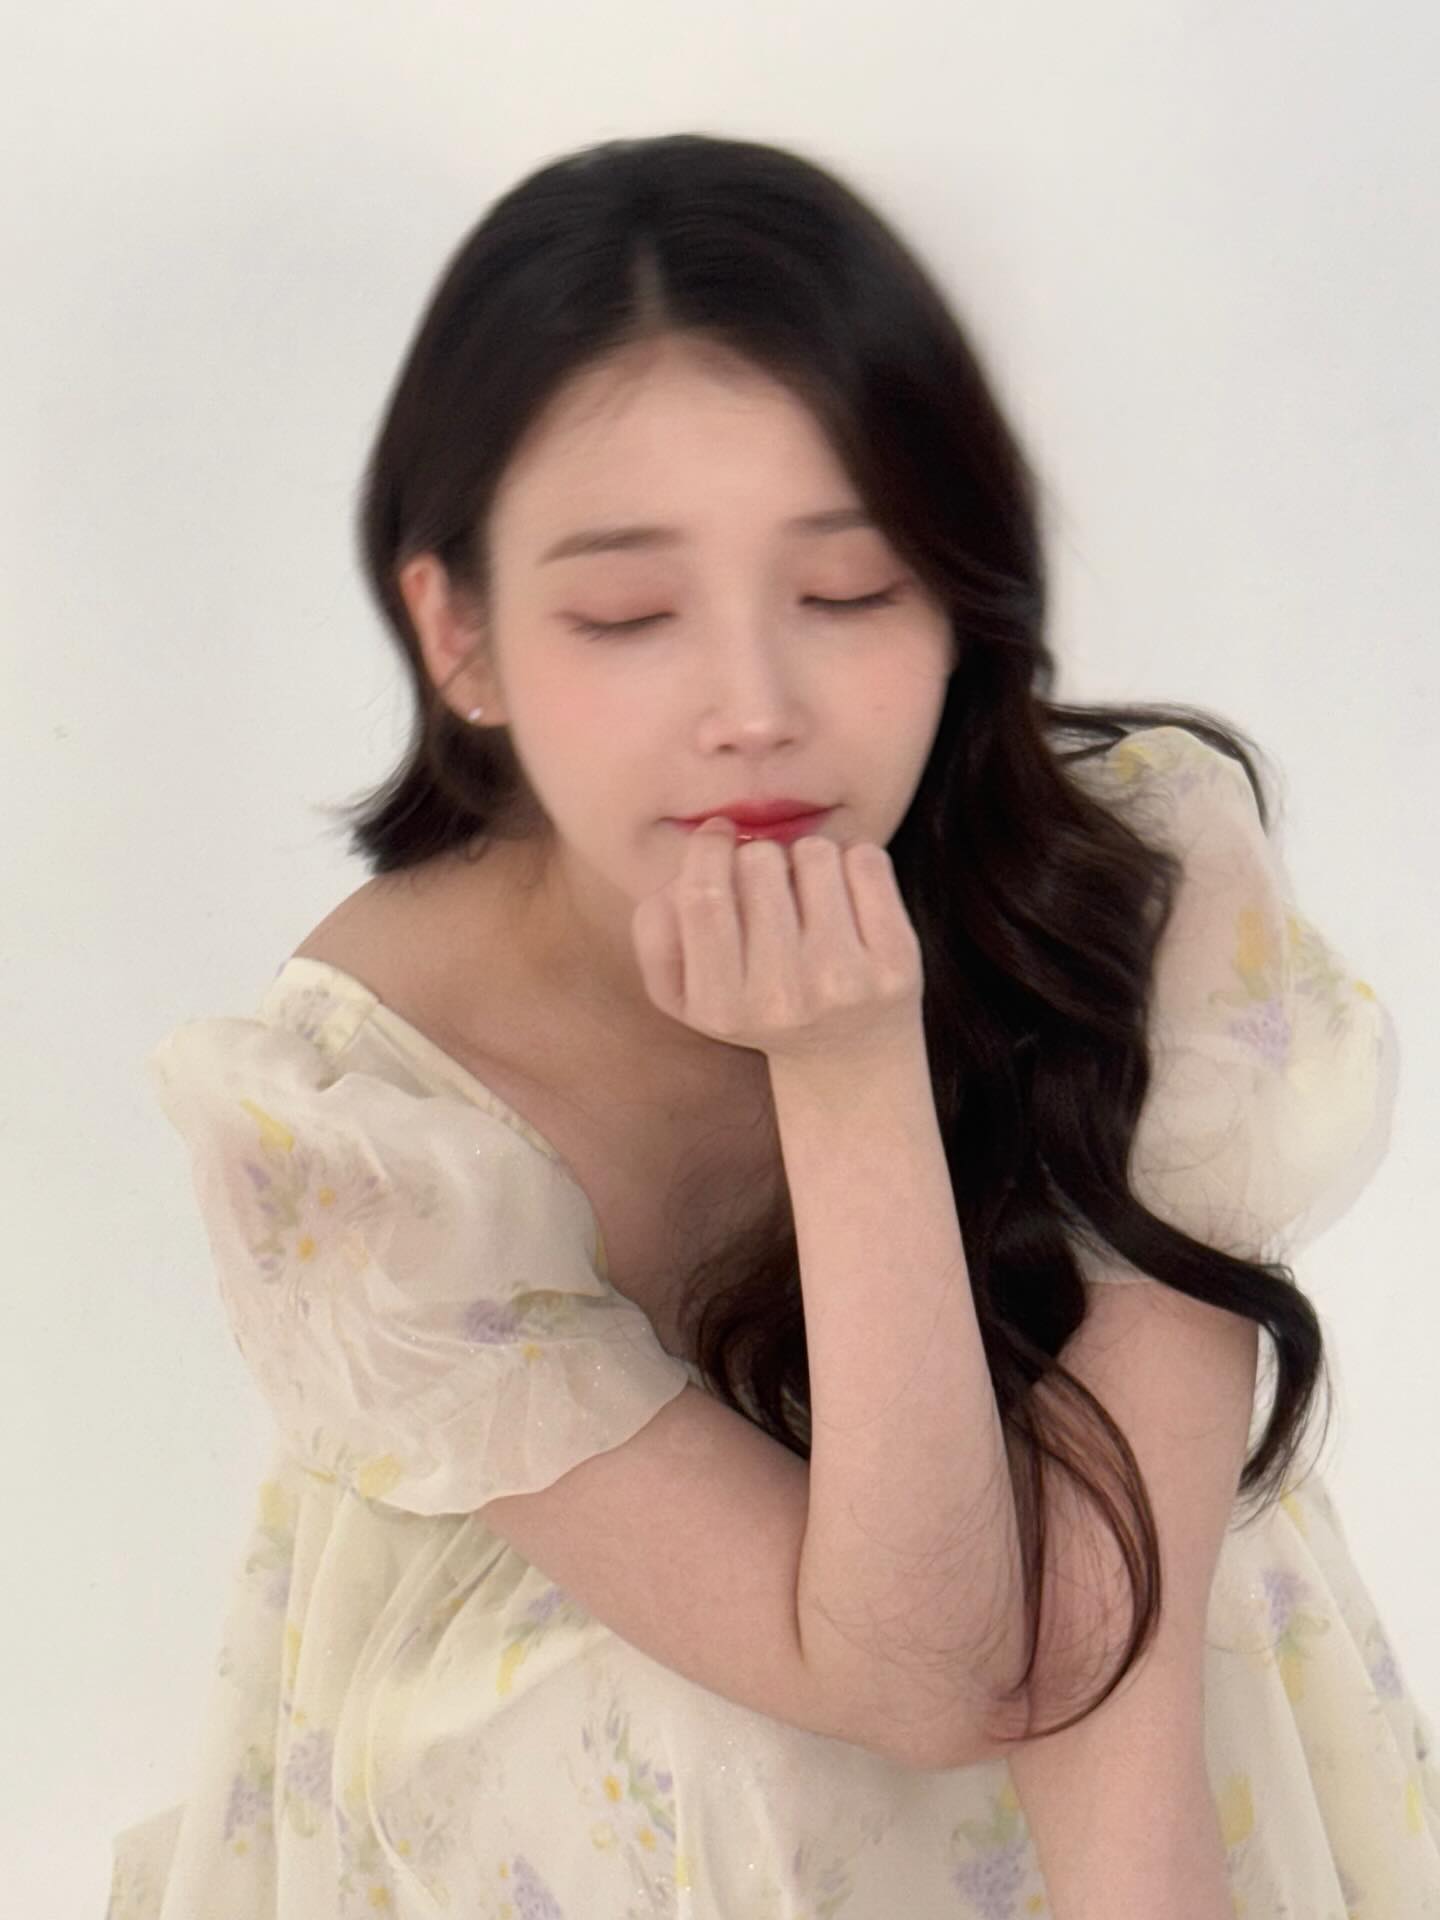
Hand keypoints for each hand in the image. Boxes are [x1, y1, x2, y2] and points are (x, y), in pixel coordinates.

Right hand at [629, 814, 924, 1066]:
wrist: (848, 1058)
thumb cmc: (755, 1005)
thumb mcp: (684, 990)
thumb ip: (656, 931)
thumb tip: (682, 874)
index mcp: (720, 1007)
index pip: (702, 896)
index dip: (707, 848)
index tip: (718, 836)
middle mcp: (782, 1000)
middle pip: (757, 863)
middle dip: (759, 855)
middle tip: (770, 884)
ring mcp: (845, 982)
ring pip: (814, 852)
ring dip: (807, 857)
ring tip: (808, 895)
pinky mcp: (896, 962)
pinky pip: (866, 860)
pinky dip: (853, 862)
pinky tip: (847, 898)